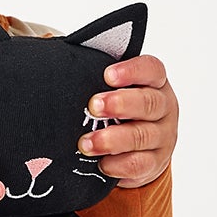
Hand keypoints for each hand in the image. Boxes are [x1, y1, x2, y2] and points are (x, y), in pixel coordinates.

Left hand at [78, 55, 178, 188]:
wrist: (137, 148)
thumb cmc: (117, 109)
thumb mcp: (109, 89)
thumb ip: (91, 72)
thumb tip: (52, 51)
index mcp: (154, 82)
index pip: (151, 69)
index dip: (132, 71)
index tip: (107, 75)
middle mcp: (164, 107)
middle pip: (149, 103)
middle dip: (120, 104)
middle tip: (93, 106)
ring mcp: (163, 136)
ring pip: (143, 136)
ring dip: (113, 139)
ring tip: (86, 143)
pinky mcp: (155, 163)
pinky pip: (140, 164)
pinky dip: (119, 165)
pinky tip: (101, 164)